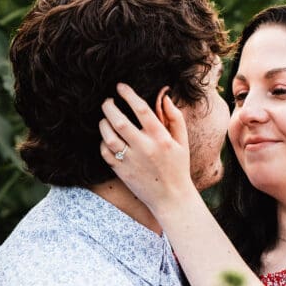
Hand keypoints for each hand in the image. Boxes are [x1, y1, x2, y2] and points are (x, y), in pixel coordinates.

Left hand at [99, 83, 195, 208]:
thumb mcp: (182, 142)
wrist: (171, 198)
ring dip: (103, 123)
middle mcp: (145, 147)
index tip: (120, 86)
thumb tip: (164, 97)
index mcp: (161, 137)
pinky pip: (105, 152)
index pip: (142, 109)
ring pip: (109, 136)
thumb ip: (175, 117)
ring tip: (105, 118)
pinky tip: (107, 138)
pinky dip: (103, 142)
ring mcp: (131, 160)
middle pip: (119, 121)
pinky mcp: (121, 172)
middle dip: (109, 106)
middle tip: (107, 101)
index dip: (128, 94)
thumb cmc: (178, 167)